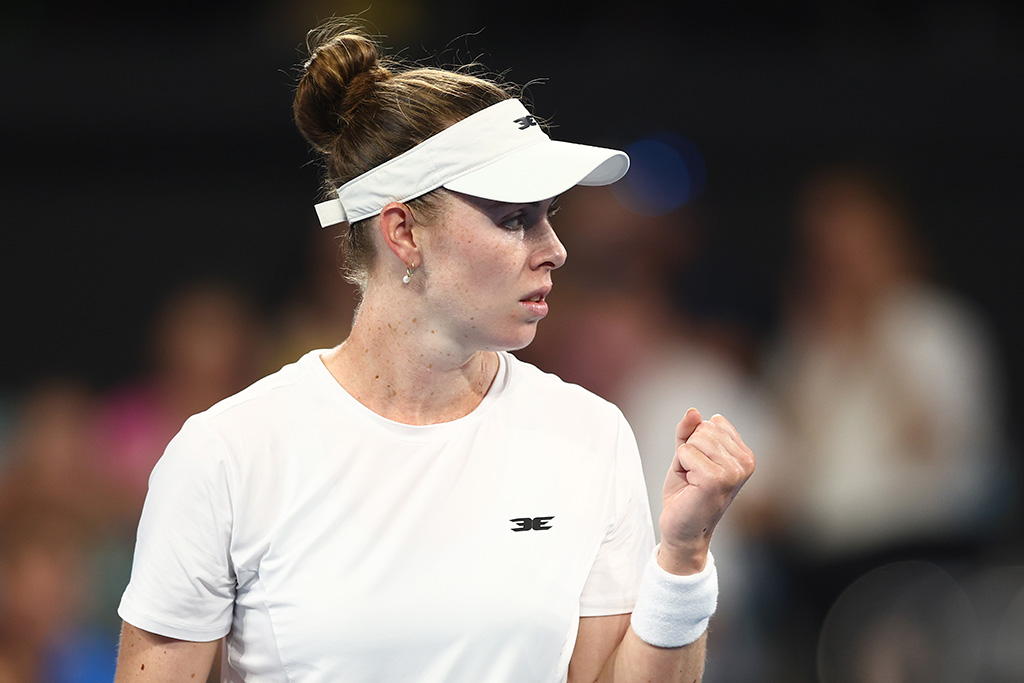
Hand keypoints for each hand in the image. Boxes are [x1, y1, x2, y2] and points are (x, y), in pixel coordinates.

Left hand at [659, 408, 754, 574]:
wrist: (683, 530)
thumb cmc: (686, 493)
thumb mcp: (687, 455)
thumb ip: (689, 431)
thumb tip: (693, 411)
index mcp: (745, 455)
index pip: (713, 422)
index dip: (696, 443)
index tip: (700, 467)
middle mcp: (745, 462)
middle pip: (703, 428)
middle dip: (689, 450)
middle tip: (693, 477)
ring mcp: (733, 471)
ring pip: (694, 439)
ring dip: (684, 460)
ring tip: (692, 482)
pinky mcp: (716, 479)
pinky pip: (685, 452)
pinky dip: (680, 467)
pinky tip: (690, 487)